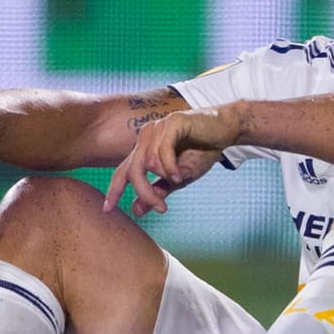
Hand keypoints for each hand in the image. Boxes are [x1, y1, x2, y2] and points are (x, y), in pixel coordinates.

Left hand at [105, 106, 239, 214]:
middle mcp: (146, 136)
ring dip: (165, 177)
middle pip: (132, 170)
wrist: (226, 130)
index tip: (107, 210)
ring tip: (180, 180)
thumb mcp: (178, 178)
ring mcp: (158, 127)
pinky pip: (163, 151)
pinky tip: (181, 174)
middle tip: (161, 209)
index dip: (114, 191)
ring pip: (148, 163)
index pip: (122, 171)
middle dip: (144, 192)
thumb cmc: (202, 151)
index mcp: (144, 148)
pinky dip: (171, 167)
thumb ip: (158, 191)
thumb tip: (135, 211)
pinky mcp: (172, 123)